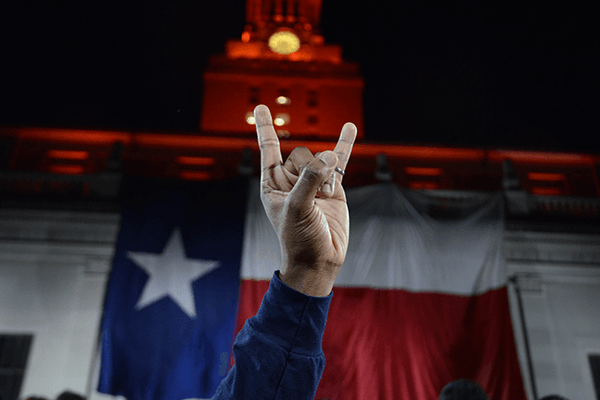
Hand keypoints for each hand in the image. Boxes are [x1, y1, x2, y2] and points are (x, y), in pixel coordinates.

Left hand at [254, 104, 356, 296]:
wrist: (320, 260)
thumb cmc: (299, 239)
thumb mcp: (298, 208)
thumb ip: (310, 180)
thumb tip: (328, 157)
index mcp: (273, 184)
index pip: (268, 148)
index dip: (266, 127)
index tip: (261, 106)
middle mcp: (291, 180)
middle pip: (300, 153)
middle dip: (310, 169)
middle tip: (314, 193)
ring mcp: (313, 182)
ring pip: (321, 159)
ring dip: (326, 177)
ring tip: (325, 199)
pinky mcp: (333, 187)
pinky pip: (340, 160)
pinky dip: (344, 144)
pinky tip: (349, 128)